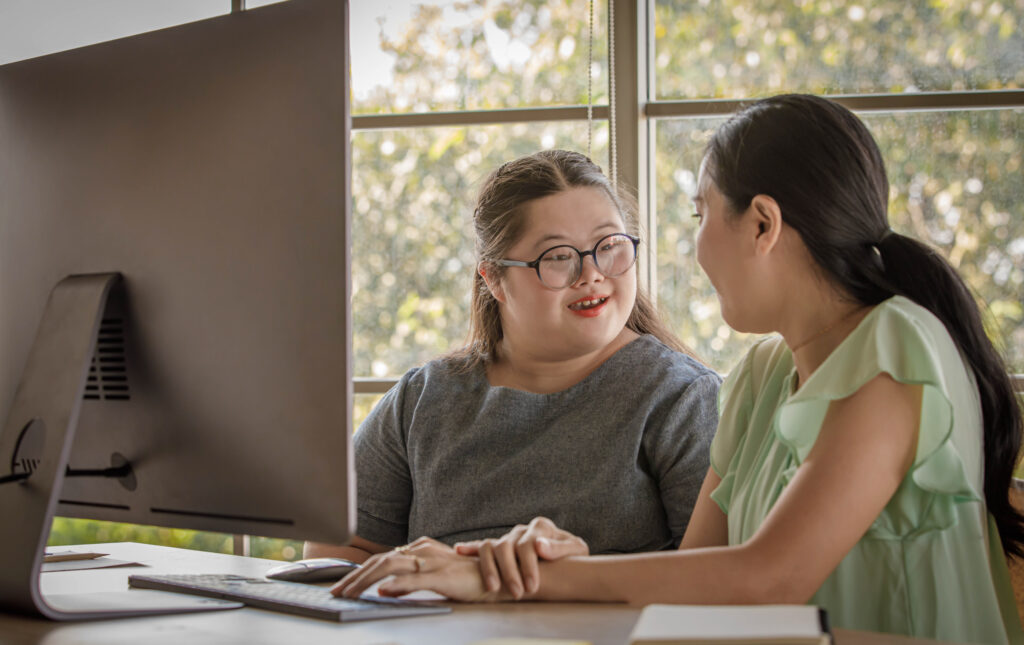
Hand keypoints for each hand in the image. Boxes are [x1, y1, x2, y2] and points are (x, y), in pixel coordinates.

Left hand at [330, 536, 498, 602]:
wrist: (497, 578)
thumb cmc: (466, 579)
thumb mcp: (432, 577)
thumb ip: (409, 579)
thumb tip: (383, 588)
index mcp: (418, 548)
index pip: (380, 559)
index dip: (357, 573)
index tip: (340, 587)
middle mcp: (421, 550)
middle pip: (379, 561)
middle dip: (353, 577)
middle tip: (335, 593)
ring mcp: (431, 561)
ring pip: (390, 567)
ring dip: (366, 581)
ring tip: (350, 594)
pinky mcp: (443, 575)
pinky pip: (415, 579)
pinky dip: (397, 584)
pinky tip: (382, 591)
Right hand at [454, 516, 588, 598]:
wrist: (567, 555)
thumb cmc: (571, 554)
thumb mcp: (576, 550)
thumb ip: (560, 547)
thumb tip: (539, 546)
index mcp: (540, 527)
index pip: (528, 543)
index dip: (529, 565)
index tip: (532, 585)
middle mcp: (521, 530)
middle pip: (507, 546)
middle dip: (510, 572)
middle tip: (517, 593)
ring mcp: (508, 538)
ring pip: (491, 546)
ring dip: (490, 567)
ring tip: (492, 588)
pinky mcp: (499, 547)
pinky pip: (481, 545)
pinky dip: (469, 547)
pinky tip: (459, 550)